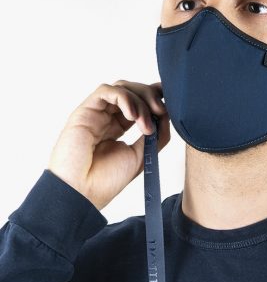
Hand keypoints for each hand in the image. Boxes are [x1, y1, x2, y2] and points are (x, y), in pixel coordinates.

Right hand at [47, 79, 169, 209]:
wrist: (82, 193)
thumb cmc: (106, 180)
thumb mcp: (142, 156)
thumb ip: (155, 136)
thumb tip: (166, 116)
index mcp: (118, 128)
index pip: (138, 103)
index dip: (154, 97)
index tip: (169, 100)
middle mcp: (106, 117)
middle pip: (132, 91)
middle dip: (150, 97)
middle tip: (161, 111)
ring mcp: (95, 114)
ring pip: (121, 88)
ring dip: (139, 99)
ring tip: (145, 122)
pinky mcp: (84, 111)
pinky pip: (105, 91)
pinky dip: (124, 98)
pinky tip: (132, 115)